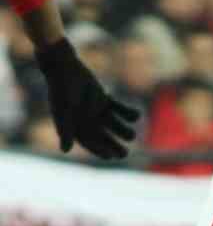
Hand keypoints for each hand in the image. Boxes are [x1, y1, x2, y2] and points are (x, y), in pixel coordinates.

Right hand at [35, 38, 139, 159]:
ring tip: (132, 136)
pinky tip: (137, 116)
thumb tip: (65, 151)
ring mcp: (96, 110)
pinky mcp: (104, 100)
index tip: (110, 157)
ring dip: (122, 130)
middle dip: (113, 145)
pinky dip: (127, 112)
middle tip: (124, 154)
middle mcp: (86, 120)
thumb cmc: (62, 91)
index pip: (89, 142)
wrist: (65, 69)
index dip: (99, 150)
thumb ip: (65, 130)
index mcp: (75, 126)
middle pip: (103, 136)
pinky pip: (118, 108)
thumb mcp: (63, 111)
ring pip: (113, 124)